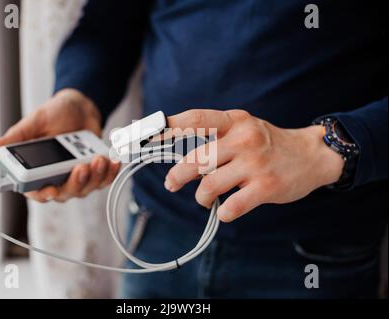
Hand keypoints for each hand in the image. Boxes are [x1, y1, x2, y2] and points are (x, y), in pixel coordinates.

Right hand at [0, 89, 119, 202]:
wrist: (80, 107)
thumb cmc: (54, 114)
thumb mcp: (36, 121)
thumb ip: (18, 136)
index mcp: (37, 170)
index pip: (36, 191)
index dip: (43, 194)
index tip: (51, 190)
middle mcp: (56, 177)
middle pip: (65, 193)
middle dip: (76, 182)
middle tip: (82, 166)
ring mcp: (77, 177)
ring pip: (86, 188)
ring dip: (95, 176)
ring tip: (99, 159)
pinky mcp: (94, 173)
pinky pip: (103, 180)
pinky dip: (110, 173)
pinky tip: (113, 162)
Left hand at [164, 109, 344, 221]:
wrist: (312, 155)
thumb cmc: (269, 143)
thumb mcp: (244, 128)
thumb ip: (215, 135)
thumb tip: (176, 151)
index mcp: (235, 121)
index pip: (195, 120)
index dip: (167, 128)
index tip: (147, 137)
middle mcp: (243, 139)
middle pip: (196, 160)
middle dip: (177, 176)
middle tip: (171, 184)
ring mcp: (255, 164)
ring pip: (209, 186)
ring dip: (201, 197)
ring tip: (205, 198)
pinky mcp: (266, 187)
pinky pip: (231, 207)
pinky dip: (222, 212)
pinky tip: (224, 210)